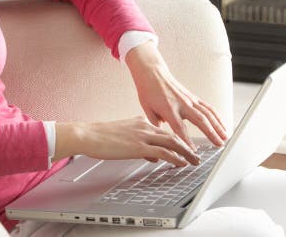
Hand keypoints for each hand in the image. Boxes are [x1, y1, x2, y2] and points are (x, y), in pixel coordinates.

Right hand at [53, 117, 200, 165]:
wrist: (88, 135)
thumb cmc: (101, 137)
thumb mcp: (124, 138)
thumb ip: (140, 145)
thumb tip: (153, 156)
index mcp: (141, 122)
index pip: (164, 131)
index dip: (178, 140)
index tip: (187, 147)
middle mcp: (144, 126)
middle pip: (173, 135)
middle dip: (187, 146)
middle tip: (197, 155)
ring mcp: (142, 136)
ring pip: (172, 142)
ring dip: (186, 152)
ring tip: (195, 161)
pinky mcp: (138, 146)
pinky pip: (163, 152)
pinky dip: (175, 157)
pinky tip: (182, 163)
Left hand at [125, 41, 227, 149]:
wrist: (152, 73)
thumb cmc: (148, 91)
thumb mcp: (147, 110)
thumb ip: (156, 126)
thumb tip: (163, 140)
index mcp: (168, 109)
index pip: (180, 128)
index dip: (187, 141)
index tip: (193, 152)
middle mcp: (182, 104)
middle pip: (200, 120)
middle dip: (211, 134)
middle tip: (219, 145)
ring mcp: (189, 100)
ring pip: (207, 114)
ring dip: (218, 126)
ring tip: (225, 138)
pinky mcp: (193, 97)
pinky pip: (208, 107)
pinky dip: (217, 117)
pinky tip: (222, 125)